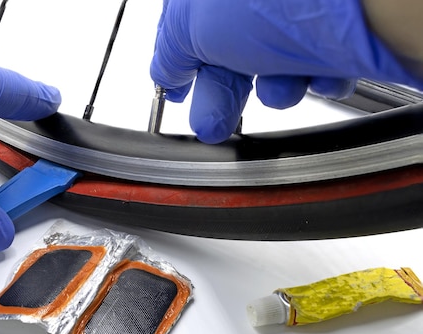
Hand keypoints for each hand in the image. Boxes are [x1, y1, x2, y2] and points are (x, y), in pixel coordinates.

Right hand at [150, 0, 422, 142]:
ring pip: (276, 68)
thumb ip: (171, 51)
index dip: (182, 66)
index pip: (191, 30)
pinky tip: (319, 77)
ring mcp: (302, 15)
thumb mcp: (193, 27)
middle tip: (213, 124)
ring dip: (274, 89)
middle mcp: (259, 1)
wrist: (365, 0)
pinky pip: (319, 69)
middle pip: (231, 55)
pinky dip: (316, 82)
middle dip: (222, 95)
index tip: (178, 94)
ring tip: (283, 87)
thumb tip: (166, 71)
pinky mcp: (340, 35)